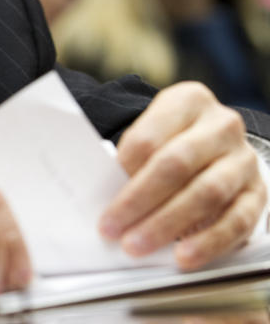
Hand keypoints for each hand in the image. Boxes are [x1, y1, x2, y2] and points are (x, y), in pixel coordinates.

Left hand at [99, 82, 265, 268]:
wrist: (213, 144)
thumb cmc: (170, 140)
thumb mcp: (150, 133)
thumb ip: (131, 157)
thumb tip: (106, 193)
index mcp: (188, 101)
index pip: (149, 137)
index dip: (124, 169)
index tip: (102, 198)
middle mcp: (221, 125)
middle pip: (177, 164)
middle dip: (140, 200)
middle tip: (112, 228)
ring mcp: (243, 159)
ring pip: (207, 193)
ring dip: (168, 224)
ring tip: (138, 245)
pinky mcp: (258, 193)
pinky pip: (237, 221)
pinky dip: (208, 241)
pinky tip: (184, 256)